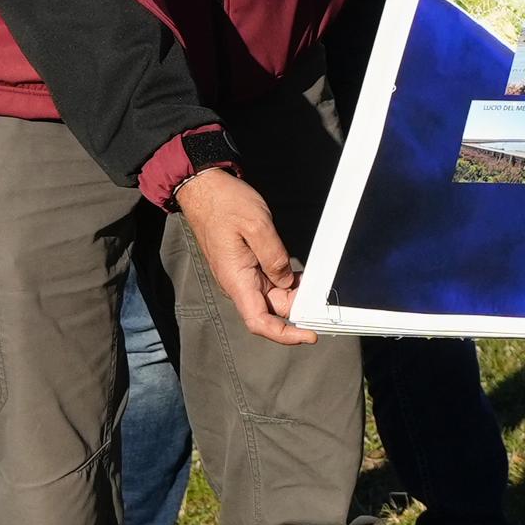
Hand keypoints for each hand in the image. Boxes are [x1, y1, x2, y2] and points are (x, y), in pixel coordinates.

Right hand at [172, 166, 317, 344]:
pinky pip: (268, 282)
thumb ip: (275, 257)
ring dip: (293, 295)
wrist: (204, 189)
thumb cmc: (225, 204)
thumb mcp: (257, 226)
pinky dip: (286, 282)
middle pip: (270, 309)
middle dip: (296, 308)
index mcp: (236, 279)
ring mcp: (241, 275)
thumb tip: (286, 283)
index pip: (259, 322)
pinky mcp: (246, 265)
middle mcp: (238, 283)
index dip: (284, 334)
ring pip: (272, 296)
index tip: (309, 335)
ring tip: (314, 284)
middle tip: (321, 298)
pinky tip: (301, 275)